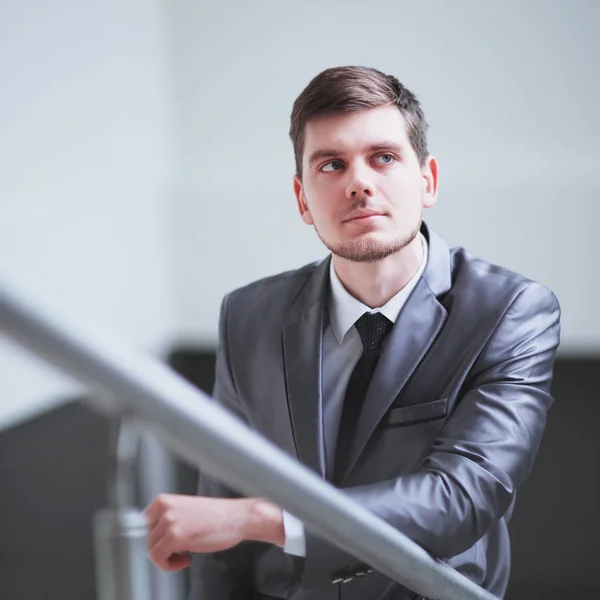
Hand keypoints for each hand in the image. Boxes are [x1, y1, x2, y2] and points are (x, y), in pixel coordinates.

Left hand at [144, 494, 284, 570]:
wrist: (236, 518)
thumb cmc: (216, 516)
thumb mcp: (186, 512)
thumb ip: (167, 519)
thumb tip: (152, 537)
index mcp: (164, 500)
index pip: (142, 524)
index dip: (153, 538)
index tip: (162, 546)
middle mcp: (164, 508)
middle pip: (146, 538)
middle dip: (161, 549)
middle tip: (177, 552)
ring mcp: (169, 521)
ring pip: (151, 550)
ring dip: (167, 558)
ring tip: (183, 556)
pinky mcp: (175, 536)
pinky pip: (158, 558)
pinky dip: (169, 565)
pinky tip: (185, 560)